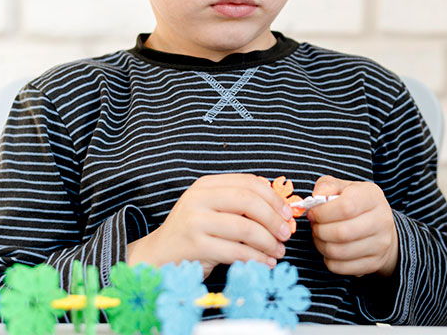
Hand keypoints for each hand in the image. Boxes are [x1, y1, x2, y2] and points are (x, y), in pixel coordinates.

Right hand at [126, 173, 293, 277]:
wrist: (158, 255)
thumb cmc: (193, 233)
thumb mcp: (213, 209)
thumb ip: (239, 203)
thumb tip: (279, 204)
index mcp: (206, 185)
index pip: (247, 182)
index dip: (273, 197)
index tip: (288, 212)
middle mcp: (200, 198)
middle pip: (248, 201)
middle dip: (273, 218)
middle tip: (286, 233)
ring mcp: (196, 221)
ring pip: (245, 228)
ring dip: (268, 242)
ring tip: (278, 251)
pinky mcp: (196, 246)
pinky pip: (236, 251)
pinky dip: (256, 258)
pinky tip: (265, 263)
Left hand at [306, 175, 398, 277]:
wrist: (382, 226)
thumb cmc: (357, 203)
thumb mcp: (344, 187)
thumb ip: (327, 186)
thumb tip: (316, 196)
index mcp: (372, 196)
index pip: (345, 207)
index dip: (322, 212)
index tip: (312, 213)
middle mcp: (381, 220)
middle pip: (341, 233)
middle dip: (319, 230)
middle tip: (314, 225)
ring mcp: (380, 244)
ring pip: (339, 252)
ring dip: (321, 245)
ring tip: (320, 236)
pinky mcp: (374, 263)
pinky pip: (342, 267)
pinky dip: (328, 259)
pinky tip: (329, 248)